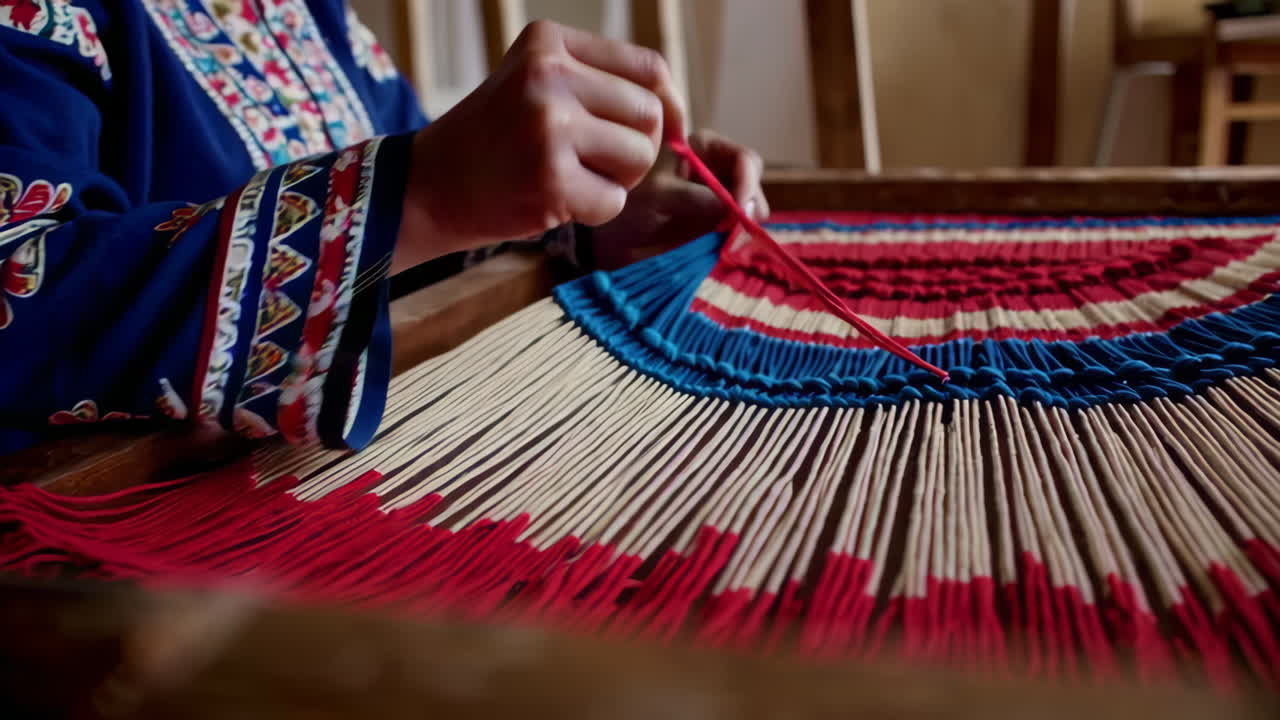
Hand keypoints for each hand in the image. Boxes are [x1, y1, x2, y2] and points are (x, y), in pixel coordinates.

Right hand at [392, 21, 686, 273]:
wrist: (427, 187)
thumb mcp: (536, 84)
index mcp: (548, 42)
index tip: (669, 130)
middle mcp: (548, 75)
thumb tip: (678, 115)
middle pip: (650, 114)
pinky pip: (614, 200)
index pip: (649, 67)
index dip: (670, 104)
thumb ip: (599, 84)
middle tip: (596, 163)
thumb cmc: (494, 141)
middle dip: (637, 149)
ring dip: (618, 180)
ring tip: (573, 178)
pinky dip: (595, 211)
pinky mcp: (550, 179)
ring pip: (640, 157)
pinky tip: (555, 201)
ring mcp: (548, 127)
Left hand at [590, 129, 768, 270]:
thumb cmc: (630, 202)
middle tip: (742, 230)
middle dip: (752, 206)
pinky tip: (729, 249)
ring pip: (750, 210)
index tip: (741, 209)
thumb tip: (732, 208)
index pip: (744, 159)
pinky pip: (739, 231)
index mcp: (705, 149)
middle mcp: (719, 171)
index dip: (748, 182)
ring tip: (734, 242)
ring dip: (748, 226)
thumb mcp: (658, 195)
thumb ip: (694, 198)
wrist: (614, 235)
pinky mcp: (719, 225)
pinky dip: (739, 240)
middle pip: (753, 186)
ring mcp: (721, 200)